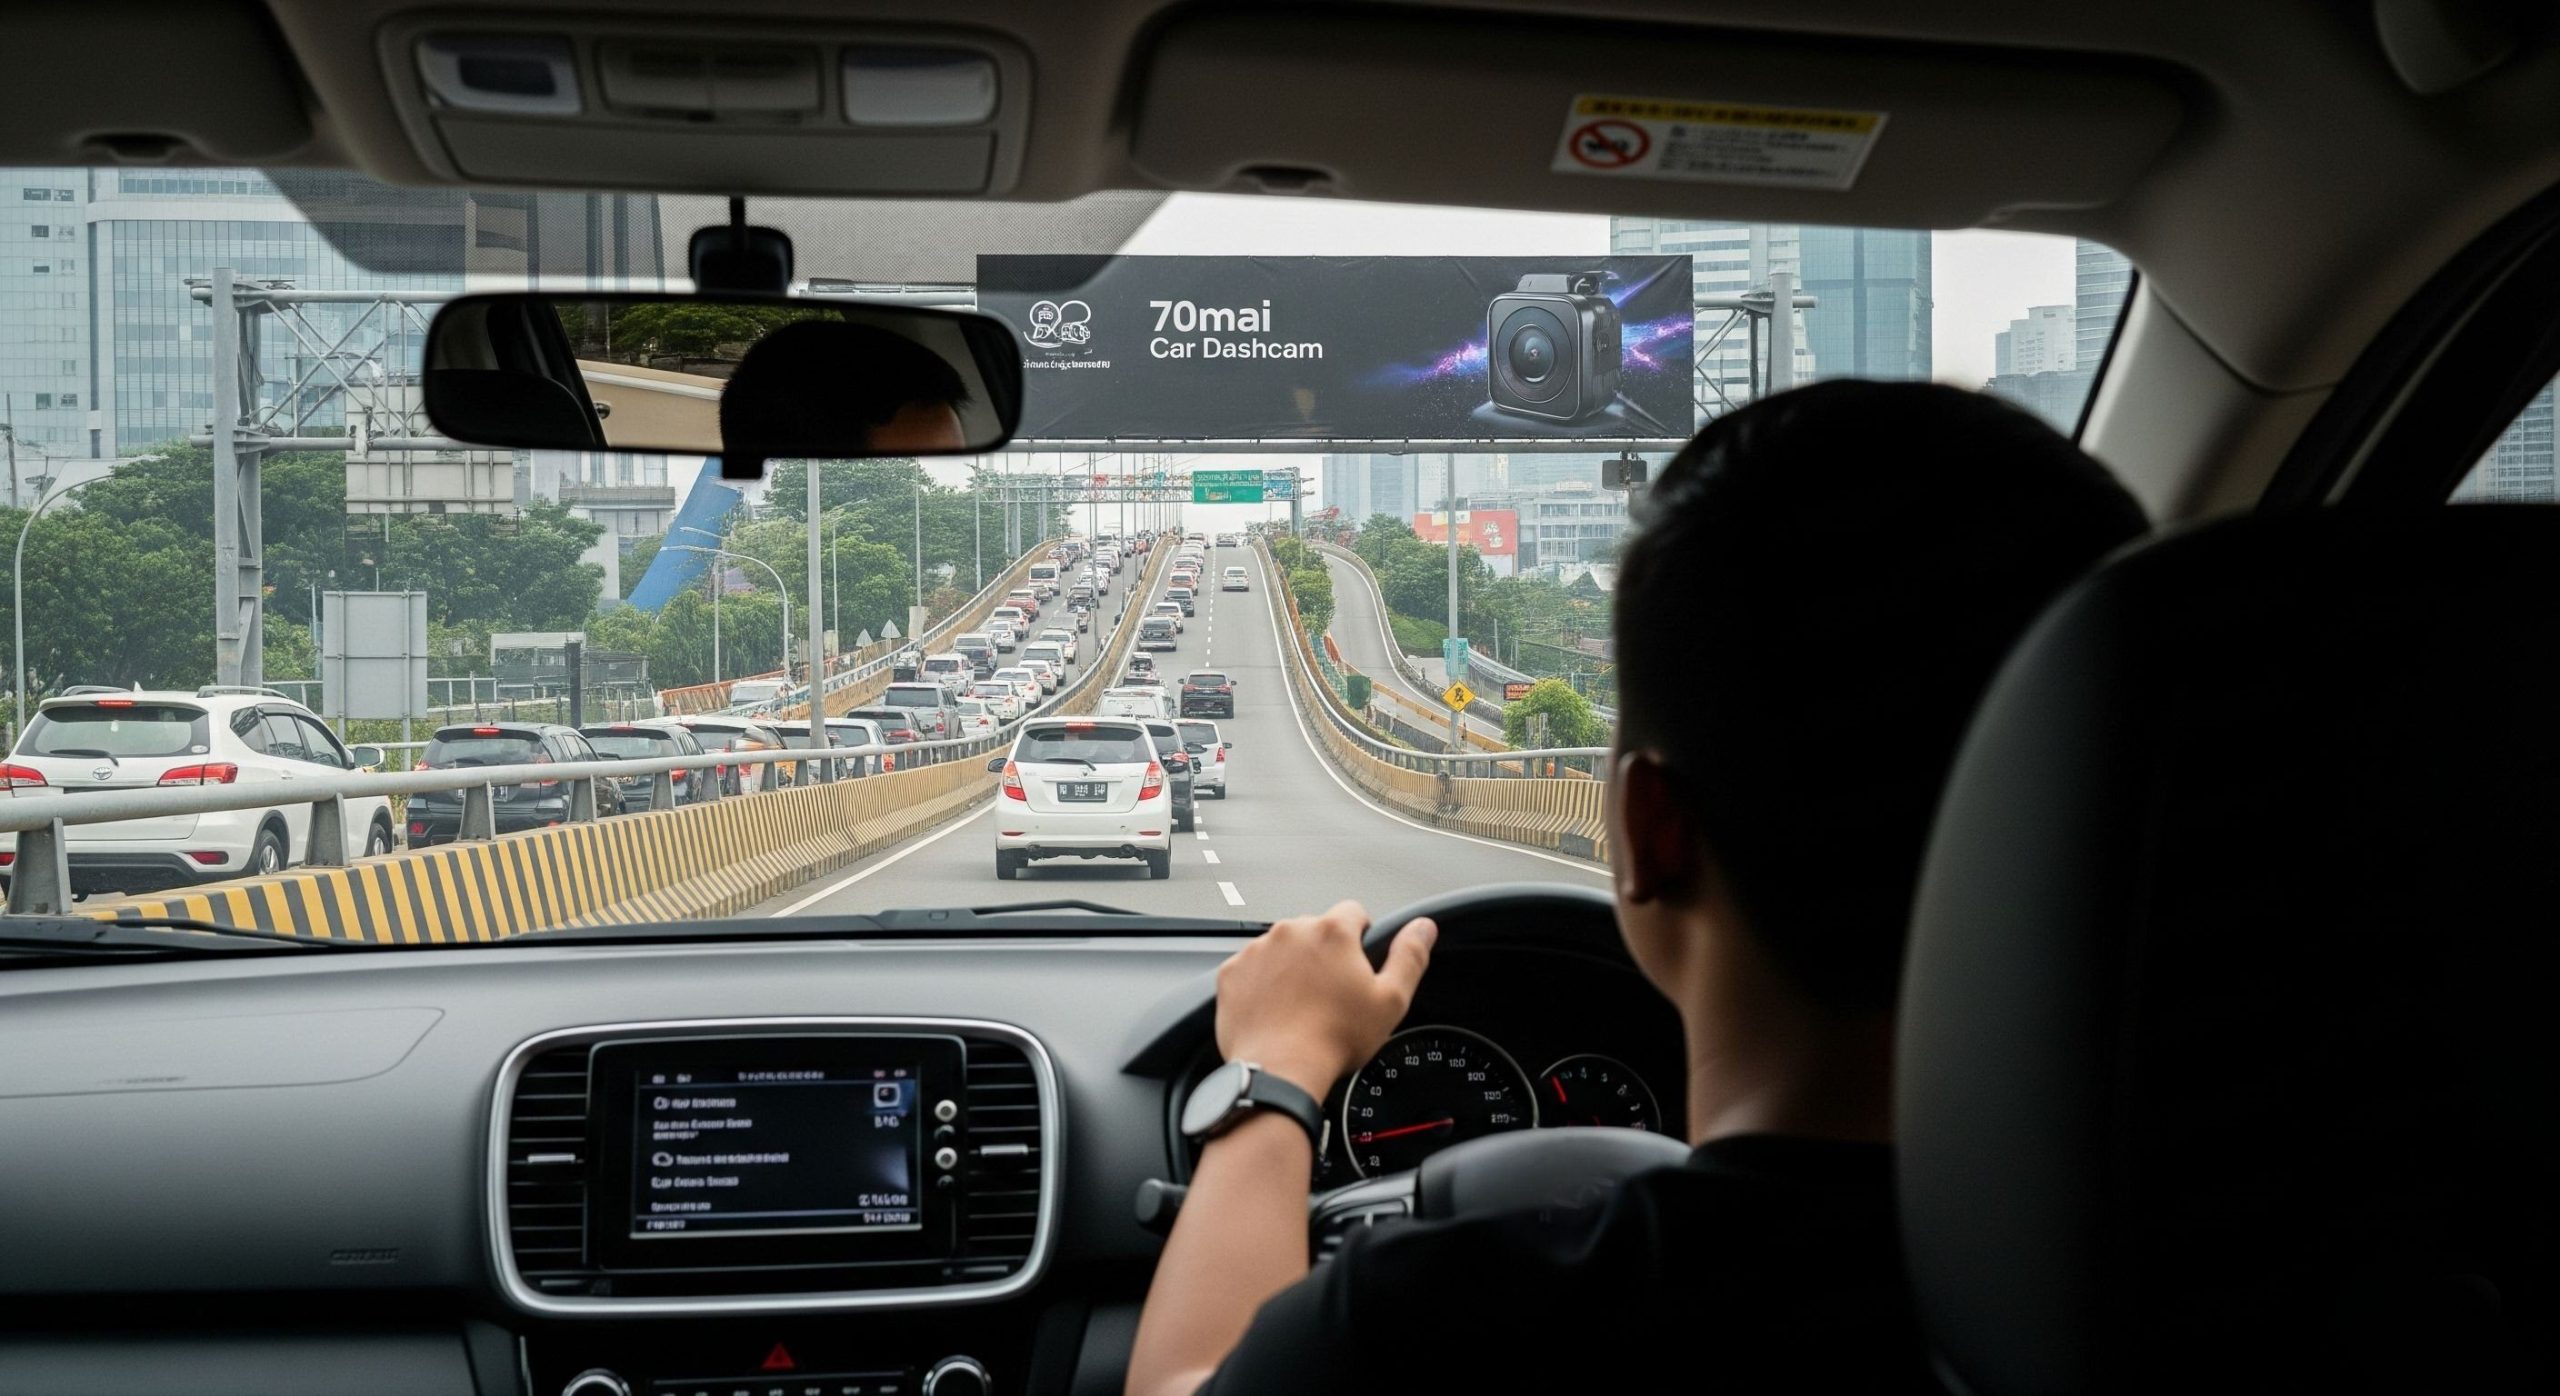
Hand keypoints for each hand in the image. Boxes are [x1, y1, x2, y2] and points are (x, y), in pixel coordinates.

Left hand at [1215, 901, 1436, 1098]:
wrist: (1279, 1071)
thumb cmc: (1335, 1039)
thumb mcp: (1390, 1001)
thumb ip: (1409, 956)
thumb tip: (1424, 926)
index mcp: (1332, 932)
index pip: (1353, 912)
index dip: (1361, 938)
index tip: (1358, 965)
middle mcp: (1291, 931)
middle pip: (1315, 931)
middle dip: (1324, 955)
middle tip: (1331, 995)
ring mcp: (1257, 950)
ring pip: (1282, 949)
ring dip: (1292, 968)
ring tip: (1301, 1007)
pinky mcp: (1232, 973)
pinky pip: (1252, 969)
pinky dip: (1262, 984)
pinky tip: (1275, 1011)